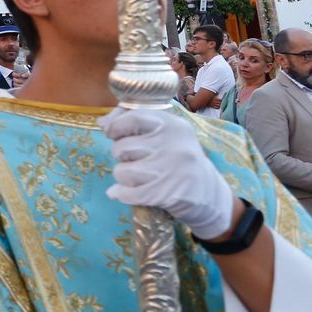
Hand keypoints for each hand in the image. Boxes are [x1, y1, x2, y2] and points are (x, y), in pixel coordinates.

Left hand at [100, 106, 234, 239]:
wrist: (209, 194)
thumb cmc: (180, 159)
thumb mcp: (166, 134)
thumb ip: (134, 122)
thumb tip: (102, 123)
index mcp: (173, 125)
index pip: (134, 117)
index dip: (116, 126)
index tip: (113, 132)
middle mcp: (173, 145)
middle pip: (122, 147)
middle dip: (121, 156)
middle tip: (136, 160)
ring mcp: (170, 170)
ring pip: (122, 171)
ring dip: (123, 177)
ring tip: (139, 177)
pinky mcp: (165, 194)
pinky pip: (127, 193)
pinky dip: (121, 194)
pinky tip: (125, 193)